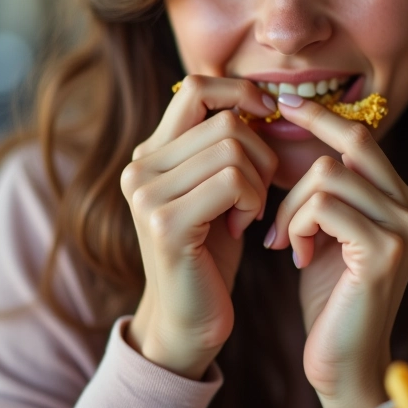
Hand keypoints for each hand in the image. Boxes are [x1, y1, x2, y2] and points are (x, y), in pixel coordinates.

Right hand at [121, 75, 277, 378]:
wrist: (189, 320)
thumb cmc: (212, 250)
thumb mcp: (214, 188)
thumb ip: (220, 144)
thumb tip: (262, 97)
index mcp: (151, 153)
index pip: (195, 87)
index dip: (239, 91)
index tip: (267, 114)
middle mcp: (140, 167)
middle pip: (225, 120)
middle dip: (262, 153)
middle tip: (260, 191)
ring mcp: (147, 194)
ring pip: (233, 148)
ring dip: (259, 181)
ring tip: (249, 212)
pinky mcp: (165, 222)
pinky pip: (232, 180)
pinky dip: (253, 201)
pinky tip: (243, 227)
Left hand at [267, 96, 407, 402]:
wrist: (344, 363)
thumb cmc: (329, 295)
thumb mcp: (326, 231)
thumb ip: (323, 190)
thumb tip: (287, 134)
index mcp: (400, 199)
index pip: (361, 136)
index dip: (322, 116)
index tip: (285, 103)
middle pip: (350, 143)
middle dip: (300, 155)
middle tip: (262, 179)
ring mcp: (404, 229)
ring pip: (327, 175)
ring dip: (290, 206)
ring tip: (283, 239)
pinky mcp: (384, 253)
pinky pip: (323, 206)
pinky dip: (296, 225)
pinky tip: (294, 254)